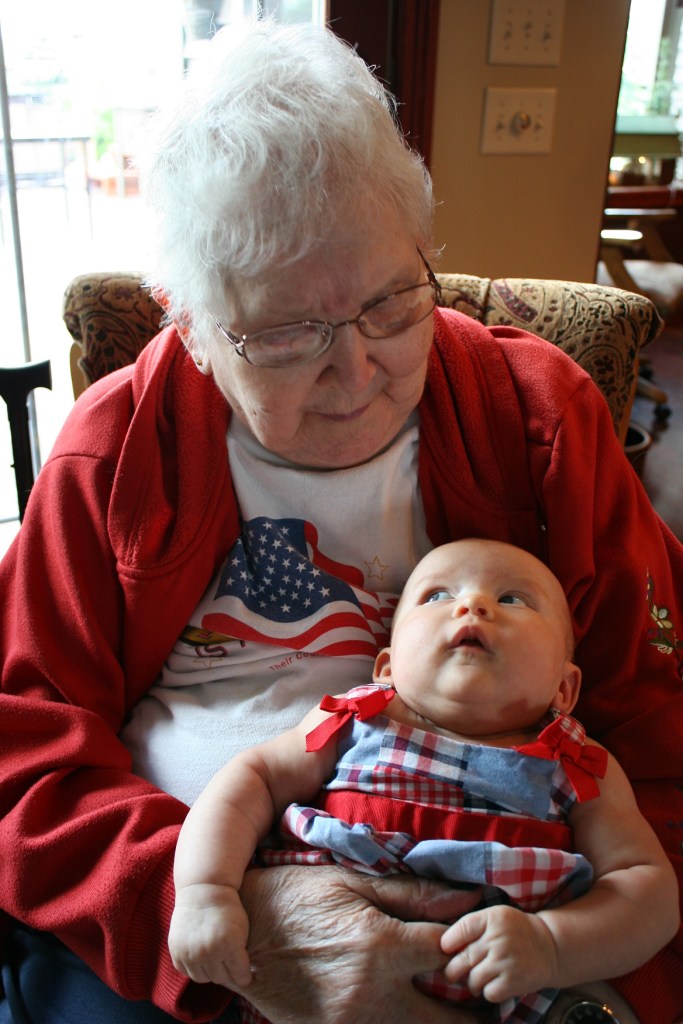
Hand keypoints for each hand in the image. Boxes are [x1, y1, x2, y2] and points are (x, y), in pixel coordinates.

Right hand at [168, 883, 252, 988]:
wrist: (202, 890)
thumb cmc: (227, 908)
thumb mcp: (242, 928)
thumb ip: (242, 953)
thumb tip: (241, 977)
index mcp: (229, 944)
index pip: (240, 975)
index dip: (244, 977)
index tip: (245, 977)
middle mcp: (208, 951)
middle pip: (220, 979)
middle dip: (227, 974)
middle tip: (229, 968)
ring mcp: (190, 952)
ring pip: (202, 979)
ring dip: (210, 973)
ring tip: (214, 963)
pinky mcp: (176, 951)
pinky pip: (186, 971)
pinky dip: (194, 968)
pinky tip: (200, 958)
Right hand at [237, 864, 482, 1023]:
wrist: (236, 935)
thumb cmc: (297, 897)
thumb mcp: (353, 882)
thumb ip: (413, 894)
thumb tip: (469, 897)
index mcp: (381, 945)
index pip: (452, 955)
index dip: (474, 949)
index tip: (482, 945)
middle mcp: (373, 994)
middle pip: (449, 1021)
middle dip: (475, 1013)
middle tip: (488, 1000)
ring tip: (455, 1011)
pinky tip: (411, 1014)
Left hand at [441, 905, 557, 1003]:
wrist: (550, 947)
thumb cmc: (515, 931)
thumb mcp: (495, 917)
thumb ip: (472, 926)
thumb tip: (443, 946)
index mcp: (492, 918)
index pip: (460, 930)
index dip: (448, 943)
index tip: (447, 950)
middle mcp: (498, 938)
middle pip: (461, 960)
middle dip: (453, 970)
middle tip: (454, 972)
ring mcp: (505, 961)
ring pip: (472, 980)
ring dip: (472, 983)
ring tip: (478, 978)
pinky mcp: (513, 981)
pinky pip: (488, 993)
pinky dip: (488, 992)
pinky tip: (494, 984)